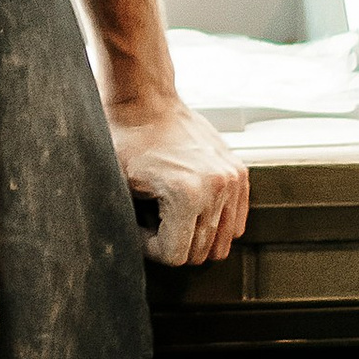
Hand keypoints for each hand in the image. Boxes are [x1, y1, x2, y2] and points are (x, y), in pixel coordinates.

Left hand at [108, 95, 247, 267]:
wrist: (146, 101)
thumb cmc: (125, 142)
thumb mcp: (118, 187)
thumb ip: (131, 226)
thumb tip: (129, 256)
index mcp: (187, 194)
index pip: (175, 257)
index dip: (150, 247)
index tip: (138, 224)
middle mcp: (217, 187)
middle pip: (201, 253)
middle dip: (172, 243)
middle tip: (151, 218)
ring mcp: (232, 179)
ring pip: (221, 241)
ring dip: (194, 234)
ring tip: (169, 211)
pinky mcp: (240, 173)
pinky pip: (235, 222)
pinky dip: (213, 222)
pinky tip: (188, 205)